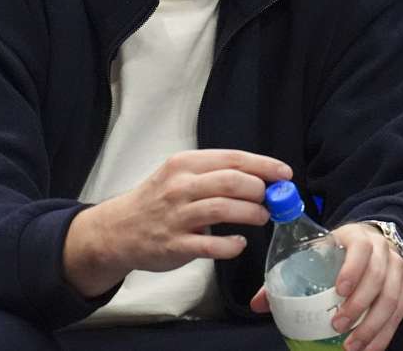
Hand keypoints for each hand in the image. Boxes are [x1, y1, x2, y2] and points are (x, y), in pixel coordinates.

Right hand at [63, 149, 291, 297]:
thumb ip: (214, 174)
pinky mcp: (176, 245)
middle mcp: (180, 187)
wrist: (118, 230)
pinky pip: (211, 245)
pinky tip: (238, 244)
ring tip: (261, 217)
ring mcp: (177, 216)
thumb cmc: (156, 200)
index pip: (232, 158)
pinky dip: (231, 245)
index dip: (264, 165)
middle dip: (259, 189)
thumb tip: (260, 178)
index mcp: (184, 164)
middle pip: (231, 181)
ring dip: (251, 213)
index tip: (284, 174)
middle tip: (270, 199)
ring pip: (224, 208)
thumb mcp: (179, 175)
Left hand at [250, 222, 402, 350]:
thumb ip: (288, 275)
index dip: (352, 270)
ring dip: (373, 326)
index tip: (339, 292)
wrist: (373, 241)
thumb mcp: (315, 252)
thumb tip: (258, 304)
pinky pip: (401, 311)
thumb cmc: (338, 251)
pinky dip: (386, 333)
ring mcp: (399, 266)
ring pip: (392, 298)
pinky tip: (371, 349)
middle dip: (359, 306)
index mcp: (357, 236)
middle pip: (378, 278)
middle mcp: (383, 249)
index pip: (360, 249)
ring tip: (353, 347)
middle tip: (338, 327)